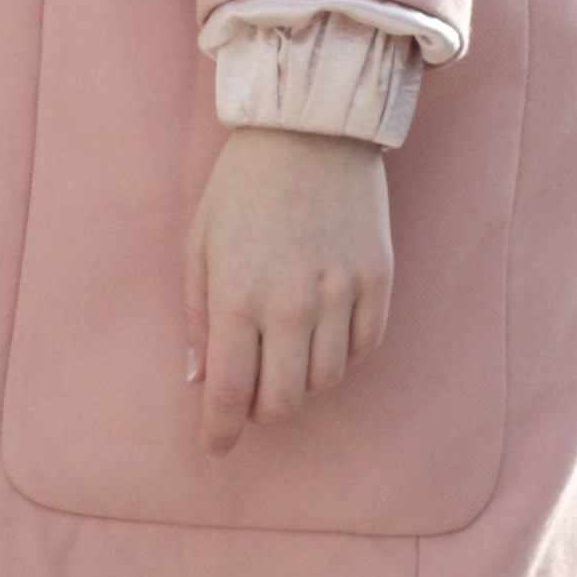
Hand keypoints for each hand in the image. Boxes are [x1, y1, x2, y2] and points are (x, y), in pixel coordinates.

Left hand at [186, 124, 392, 459]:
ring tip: (287, 355)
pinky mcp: (378, 278)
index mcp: (239, 296)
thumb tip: (199, 380)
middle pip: (284, 401)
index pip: (231, 393)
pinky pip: (364, 348)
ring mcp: (341, 292)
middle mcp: (293, 303)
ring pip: (326, 380)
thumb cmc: (243, 186)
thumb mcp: (200, 245)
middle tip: (252, 394)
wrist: (310, 128)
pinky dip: (342, 356)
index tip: (215, 447)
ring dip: (302, 382)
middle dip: (263, 411)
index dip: (221, 431)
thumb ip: (198, 317)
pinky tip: (324, 334)